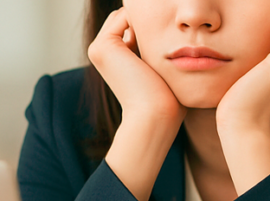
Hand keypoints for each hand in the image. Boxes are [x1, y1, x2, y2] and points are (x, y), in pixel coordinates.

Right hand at [88, 8, 185, 200]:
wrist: (155, 115)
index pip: (129, 26)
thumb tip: (171, 35)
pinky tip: (157, 42)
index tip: (170, 40)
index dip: (151, 28)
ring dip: (148, 23)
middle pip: (125, 18)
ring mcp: (98, 49)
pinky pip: (125, 16)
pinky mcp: (103, 47)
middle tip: (167, 41)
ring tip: (163, 45)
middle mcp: (101, 51)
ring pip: (125, 15)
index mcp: (112, 57)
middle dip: (147, 23)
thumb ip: (158, 50)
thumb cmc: (167, 99)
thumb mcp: (162, 69)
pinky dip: (144, 22)